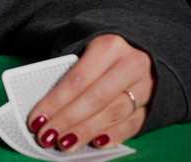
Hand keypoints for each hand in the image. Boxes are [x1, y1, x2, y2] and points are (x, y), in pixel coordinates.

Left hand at [27, 33, 155, 150]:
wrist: (144, 48)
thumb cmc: (103, 52)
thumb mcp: (85, 49)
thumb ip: (68, 73)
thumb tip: (47, 106)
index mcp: (109, 46)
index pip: (77, 79)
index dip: (55, 102)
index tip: (36, 119)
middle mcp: (131, 65)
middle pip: (95, 99)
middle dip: (68, 120)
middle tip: (47, 136)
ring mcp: (146, 86)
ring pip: (114, 114)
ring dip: (87, 131)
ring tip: (65, 143)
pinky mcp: (154, 104)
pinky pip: (133, 124)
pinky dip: (113, 135)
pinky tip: (96, 143)